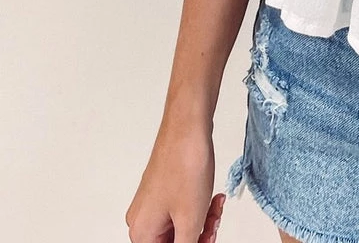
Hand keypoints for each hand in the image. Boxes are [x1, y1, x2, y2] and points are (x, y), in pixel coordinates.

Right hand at [125, 118, 224, 242]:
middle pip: (174, 241)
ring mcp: (152, 203)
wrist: (188, 127)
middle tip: (215, 223)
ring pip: (180, 226)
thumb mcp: (190, 219)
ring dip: (202, 220)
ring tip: (216, 206)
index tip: (209, 237)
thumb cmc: (184, 165)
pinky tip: (213, 197)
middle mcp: (142, 219)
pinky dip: (198, 207)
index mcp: (142, 233)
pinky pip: (181, 209)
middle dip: (199, 234)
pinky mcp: (163, 189)